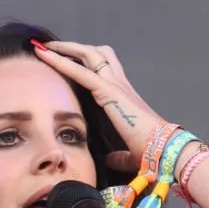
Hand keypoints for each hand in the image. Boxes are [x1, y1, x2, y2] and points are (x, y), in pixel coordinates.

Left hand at [32, 41, 163, 172]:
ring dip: (66, 49)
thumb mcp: (130, 154)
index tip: (64, 60)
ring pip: (89, 54)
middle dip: (72, 48)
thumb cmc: (152, 153)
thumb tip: (111, 159)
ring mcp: (116, 86)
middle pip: (96, 54)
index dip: (84, 62)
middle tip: (49, 48)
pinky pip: (81, 72)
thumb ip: (120, 155)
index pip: (102, 70)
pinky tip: (46, 57)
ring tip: (44, 48)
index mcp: (124, 97)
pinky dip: (62, 62)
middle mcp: (120, 85)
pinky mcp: (109, 92)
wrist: (164, 151)